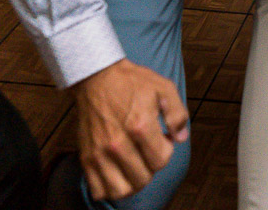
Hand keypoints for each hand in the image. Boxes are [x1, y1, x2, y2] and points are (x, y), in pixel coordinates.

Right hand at [71, 59, 189, 201]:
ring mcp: (100, 153)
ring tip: (135, 168)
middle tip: (148, 153)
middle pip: (143, 178)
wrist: (96, 77)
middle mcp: (118, 143)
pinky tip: (118, 173)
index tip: (162, 140)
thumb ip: (178, 113)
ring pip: (121, 190)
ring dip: (132, 183)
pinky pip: (98, 189)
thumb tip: (181, 137)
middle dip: (151, 168)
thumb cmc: (131, 82)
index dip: (167, 151)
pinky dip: (110, 188)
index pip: (161, 160)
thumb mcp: (164, 88)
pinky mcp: (86, 157)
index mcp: (140, 125)